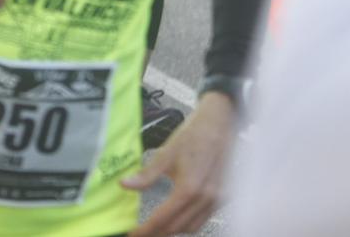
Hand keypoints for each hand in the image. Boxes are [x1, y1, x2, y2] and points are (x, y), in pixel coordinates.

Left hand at [123, 93, 235, 235]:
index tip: (133, 235)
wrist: (219, 124)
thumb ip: (146, 175)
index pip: (163, 219)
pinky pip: (204, 218)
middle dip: (158, 232)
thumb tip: (124, 185)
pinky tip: (178, 216)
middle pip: (178, 227)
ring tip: (156, 227)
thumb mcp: (165, 153)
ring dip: (174, 229)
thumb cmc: (191, 136)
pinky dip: (189, 222)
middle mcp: (206, 199)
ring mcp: (218, 200)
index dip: (146, 230)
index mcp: (189, 189)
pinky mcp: (224, 198)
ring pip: (193, 226)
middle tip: (141, 232)